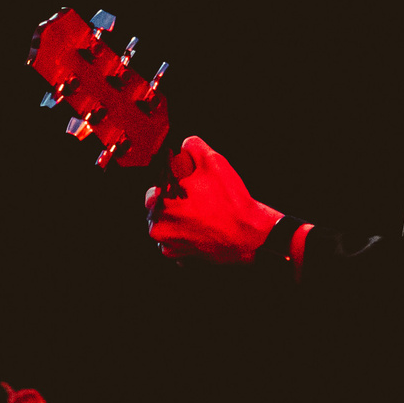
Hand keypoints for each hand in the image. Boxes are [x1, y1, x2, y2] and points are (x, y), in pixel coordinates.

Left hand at [144, 137, 282, 264]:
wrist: (250, 237)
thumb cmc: (230, 202)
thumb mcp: (214, 162)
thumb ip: (194, 145)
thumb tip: (185, 144)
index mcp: (159, 204)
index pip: (154, 189)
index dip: (170, 184)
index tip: (185, 184)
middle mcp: (158, 229)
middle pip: (157, 209)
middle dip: (172, 202)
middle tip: (193, 198)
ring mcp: (168, 246)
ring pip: (165, 226)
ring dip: (177, 219)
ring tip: (200, 213)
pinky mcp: (180, 258)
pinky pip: (175, 242)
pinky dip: (184, 234)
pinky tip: (201, 227)